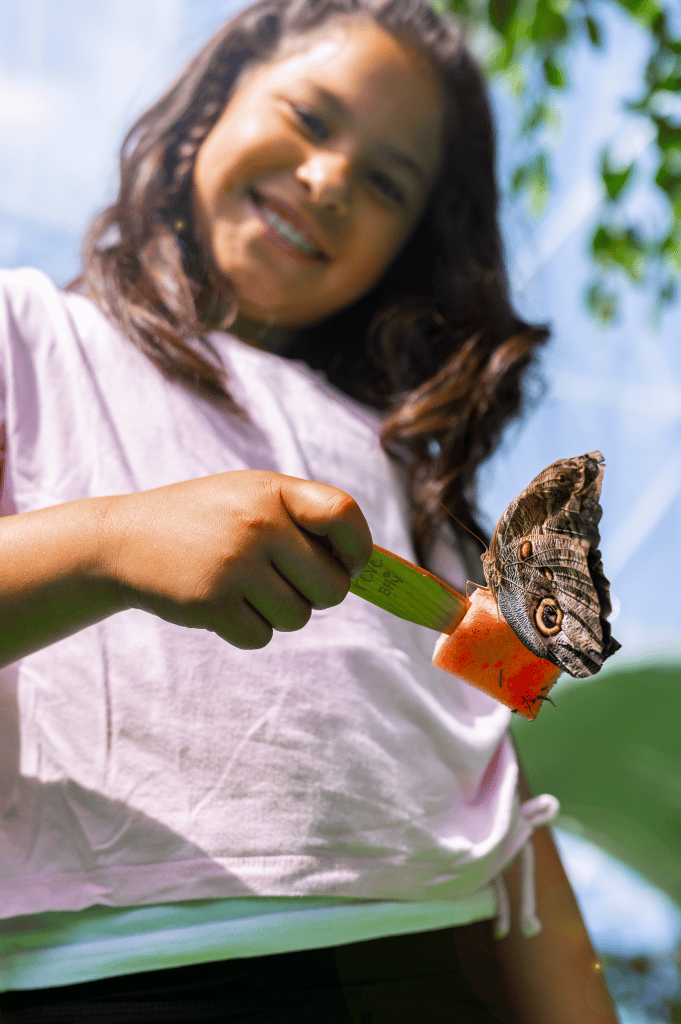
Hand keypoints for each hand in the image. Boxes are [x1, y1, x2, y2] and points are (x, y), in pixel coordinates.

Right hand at [104, 470, 372, 648]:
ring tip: (244, 588)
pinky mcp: (212, 604)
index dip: (359, 548)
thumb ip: (303, 520)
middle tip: (287, 582)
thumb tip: (366, 569)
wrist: (124, 540)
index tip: (349, 564)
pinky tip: (221, 604)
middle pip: (332, 587)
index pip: (345, 515)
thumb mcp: (250, 497)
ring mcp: (234, 566)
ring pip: (299, 617)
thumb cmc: (204, 520)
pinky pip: (262, 636)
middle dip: (319, 595)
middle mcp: (258, 525)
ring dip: (279, 613)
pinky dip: (248, 629)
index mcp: (272, 492)